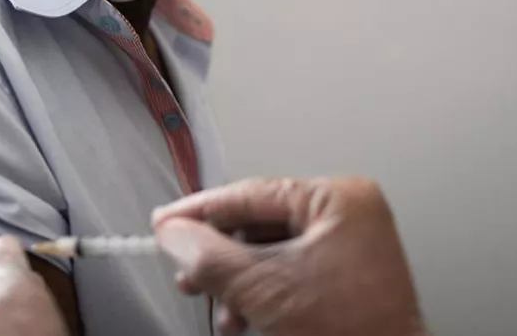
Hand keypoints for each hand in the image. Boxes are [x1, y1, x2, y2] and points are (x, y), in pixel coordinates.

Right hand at [152, 176, 427, 335]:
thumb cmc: (350, 331)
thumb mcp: (263, 287)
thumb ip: (208, 256)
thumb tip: (173, 234)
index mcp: (339, 199)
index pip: (252, 194)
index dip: (200, 210)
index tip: (165, 223)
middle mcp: (349, 215)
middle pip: (260, 224)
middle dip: (219, 258)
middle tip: (186, 271)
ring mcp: (351, 247)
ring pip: (272, 253)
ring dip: (236, 283)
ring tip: (217, 307)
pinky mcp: (346, 279)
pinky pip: (290, 273)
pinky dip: (261, 295)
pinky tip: (241, 318)